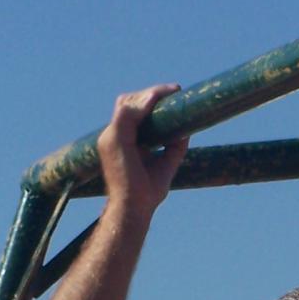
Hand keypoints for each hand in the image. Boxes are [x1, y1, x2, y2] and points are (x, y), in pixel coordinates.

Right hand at [98, 85, 188, 226]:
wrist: (133, 209)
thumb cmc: (145, 194)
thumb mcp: (165, 165)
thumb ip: (174, 147)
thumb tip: (188, 130)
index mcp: (120, 141)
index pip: (131, 112)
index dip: (149, 101)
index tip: (172, 95)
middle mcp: (111, 137)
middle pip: (129, 102)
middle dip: (152, 94)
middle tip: (176, 90)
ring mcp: (110, 137)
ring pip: (129, 102)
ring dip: (151, 94)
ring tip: (172, 91)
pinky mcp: (114, 139)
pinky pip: (129, 112)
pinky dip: (145, 103)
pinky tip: (160, 99)